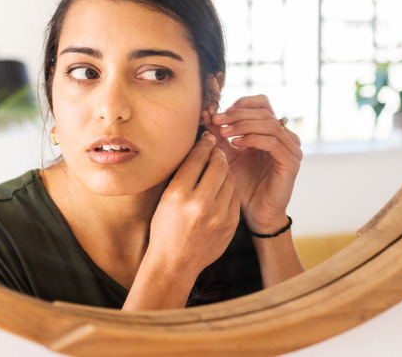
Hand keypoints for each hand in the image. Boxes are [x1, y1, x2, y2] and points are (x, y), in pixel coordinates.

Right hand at [144, 132, 239, 282]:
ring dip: (225, 172)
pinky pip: (235, 197)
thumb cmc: (166, 227)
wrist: (175, 263)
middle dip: (218, 155)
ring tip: (218, 172)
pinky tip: (221, 192)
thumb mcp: (167, 198)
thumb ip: (184, 174)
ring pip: (231, 179)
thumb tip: (203, 147)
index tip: (207, 138)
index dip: (204, 144)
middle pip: (219, 165)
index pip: (197, 158)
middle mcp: (200, 204)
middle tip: (216, 151)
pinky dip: (229, 191)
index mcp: (178, 194)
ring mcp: (218, 216)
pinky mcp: (231, 225)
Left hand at [210, 95, 302, 234]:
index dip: (240, 104)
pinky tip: (236, 144)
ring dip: (243, 125)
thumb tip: (207, 116)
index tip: (218, 115)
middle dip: (237, 114)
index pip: (262, 103)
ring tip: (223, 132)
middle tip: (216, 120)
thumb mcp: (229, 156)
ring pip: (269, 124)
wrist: (256, 214)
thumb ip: (221, 137)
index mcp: (273, 132)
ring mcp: (292, 150)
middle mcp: (287, 138)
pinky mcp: (291, 164)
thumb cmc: (244, 186)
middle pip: (264, 112)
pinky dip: (253, 139)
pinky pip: (273, 143)